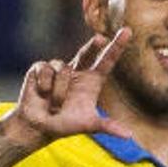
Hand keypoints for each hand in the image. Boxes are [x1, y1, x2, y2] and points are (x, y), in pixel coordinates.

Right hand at [3, 29, 133, 147]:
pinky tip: (42, 93)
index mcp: (92, 80)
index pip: (107, 60)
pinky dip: (45, 86)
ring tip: (55, 105)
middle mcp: (77, 70)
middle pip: (88, 52)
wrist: (38, 126)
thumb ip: (107, 126)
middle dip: (93, 45)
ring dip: (59, 92)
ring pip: (63, 70)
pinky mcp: (41, 67)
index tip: (128, 31)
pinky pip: (46, 70)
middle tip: (100, 39)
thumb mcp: (88, 125)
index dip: (117, 46)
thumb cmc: (65, 124)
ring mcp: (59, 67)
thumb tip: (129, 135)